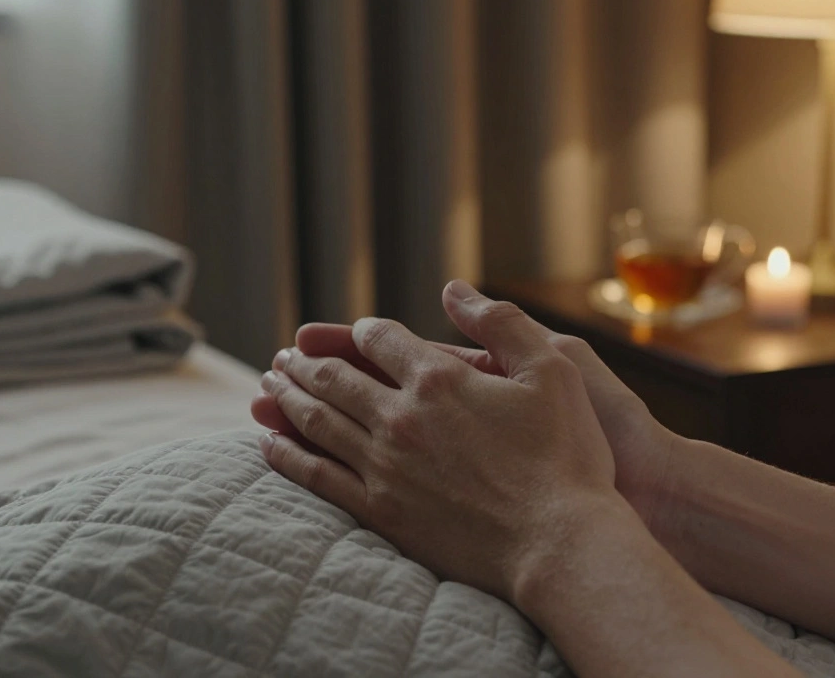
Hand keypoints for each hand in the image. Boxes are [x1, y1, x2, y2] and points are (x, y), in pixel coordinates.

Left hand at [256, 281, 619, 603]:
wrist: (558, 545)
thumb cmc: (566, 458)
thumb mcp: (553, 370)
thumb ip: (501, 322)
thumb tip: (454, 289)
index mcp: (438, 379)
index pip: (380, 339)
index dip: (364, 331)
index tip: (356, 333)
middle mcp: (400, 417)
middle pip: (334, 378)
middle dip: (305, 361)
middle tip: (284, 356)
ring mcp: (384, 466)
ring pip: (317, 422)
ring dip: (287, 399)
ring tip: (268, 386)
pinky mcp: (380, 511)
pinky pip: (318, 477)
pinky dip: (287, 456)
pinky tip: (269, 445)